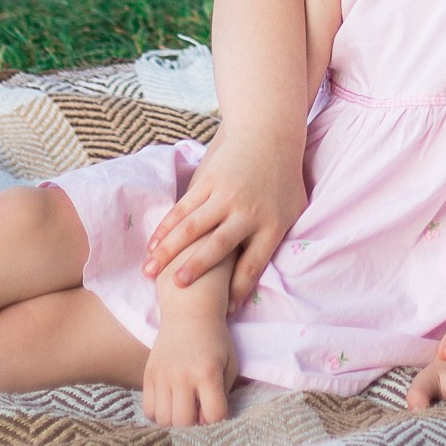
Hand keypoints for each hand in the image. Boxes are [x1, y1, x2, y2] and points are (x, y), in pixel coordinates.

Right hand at [142, 131, 304, 308]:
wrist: (269, 134)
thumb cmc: (284, 179)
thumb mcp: (294, 210)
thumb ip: (278, 241)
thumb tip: (259, 279)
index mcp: (272, 225)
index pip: (253, 263)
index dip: (240, 289)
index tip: (227, 311)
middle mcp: (247, 212)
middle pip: (219, 246)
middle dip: (198, 268)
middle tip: (179, 287)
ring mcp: (225, 195)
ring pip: (193, 227)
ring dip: (169, 249)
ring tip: (150, 271)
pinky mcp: (208, 181)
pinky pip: (183, 208)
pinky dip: (166, 227)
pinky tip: (153, 245)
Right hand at [143, 290, 231, 425]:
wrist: (189, 312)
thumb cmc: (215, 340)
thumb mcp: (229, 363)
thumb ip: (224, 393)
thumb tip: (207, 421)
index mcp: (207, 373)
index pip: (213, 415)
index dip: (218, 419)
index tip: (217, 411)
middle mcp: (182, 376)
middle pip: (183, 422)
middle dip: (194, 424)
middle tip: (198, 412)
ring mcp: (162, 376)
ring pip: (164, 420)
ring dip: (176, 421)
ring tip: (184, 408)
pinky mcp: (148, 375)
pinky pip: (149, 410)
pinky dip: (160, 413)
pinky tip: (170, 403)